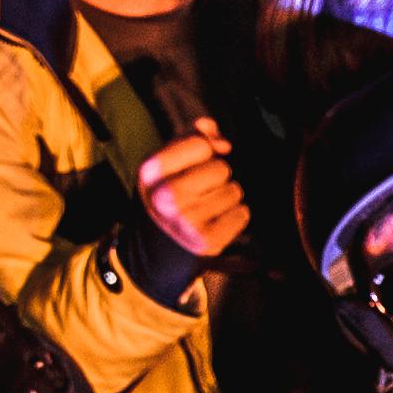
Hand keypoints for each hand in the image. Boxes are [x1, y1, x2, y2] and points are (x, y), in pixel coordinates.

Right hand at [134, 122, 250, 265]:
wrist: (154, 254)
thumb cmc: (166, 199)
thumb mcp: (165, 167)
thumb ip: (192, 139)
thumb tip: (222, 141)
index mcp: (150, 173)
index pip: (199, 144)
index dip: (206, 151)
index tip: (199, 162)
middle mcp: (166, 197)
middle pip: (221, 168)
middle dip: (217, 177)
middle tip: (201, 192)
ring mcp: (187, 220)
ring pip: (234, 190)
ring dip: (227, 197)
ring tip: (207, 208)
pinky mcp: (207, 241)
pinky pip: (242, 213)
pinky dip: (236, 216)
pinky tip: (217, 222)